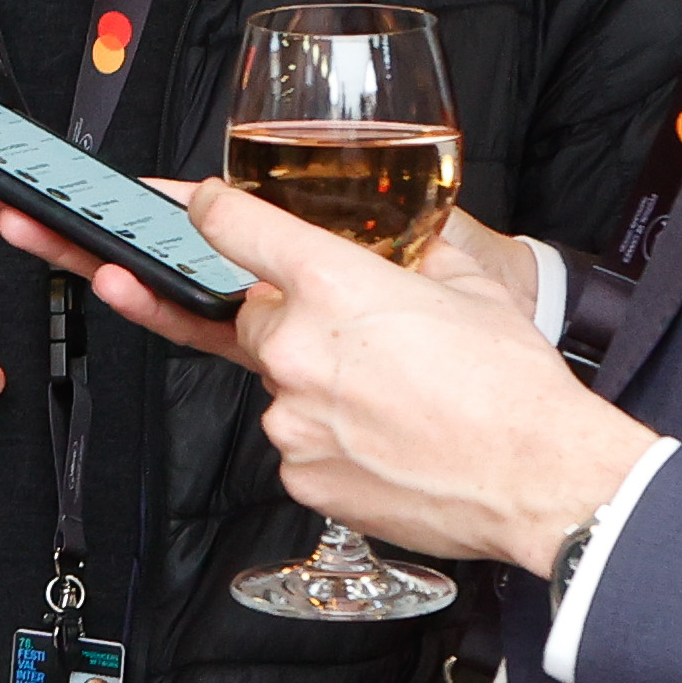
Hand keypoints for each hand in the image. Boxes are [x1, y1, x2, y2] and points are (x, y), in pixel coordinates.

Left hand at [1, 183, 648, 571]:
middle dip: (224, 299)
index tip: (157, 200)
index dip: (186, 207)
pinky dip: (329, 431)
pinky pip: (294, 439)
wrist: (543, 481)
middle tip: (138, 262)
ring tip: (400, 395)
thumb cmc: (515, 389)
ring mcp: (289, 417)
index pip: (229, 226)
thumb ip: (415, 250)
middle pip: (234, 310)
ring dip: (312, 379)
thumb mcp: (469, 285)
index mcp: (334, 284)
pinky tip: (388, 435)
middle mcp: (294, 348)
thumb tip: (396, 238)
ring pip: (273, 381)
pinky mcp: (297, 472)